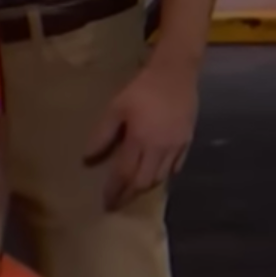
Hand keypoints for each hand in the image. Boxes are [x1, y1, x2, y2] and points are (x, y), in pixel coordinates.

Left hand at [84, 57, 199, 211]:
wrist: (175, 73)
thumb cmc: (142, 89)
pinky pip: (176, 166)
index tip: (106, 202)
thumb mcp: (116, 108)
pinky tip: (156, 173)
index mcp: (140, 141)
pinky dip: (164, 175)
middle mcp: (160, 149)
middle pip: (144, 182)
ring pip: (161, 177)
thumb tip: (88, 159)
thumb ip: (102, 135)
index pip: (124, 175)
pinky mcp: (187, 140)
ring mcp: (176, 146)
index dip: (114, 191)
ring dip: (146, 186)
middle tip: (119, 201)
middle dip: (130, 195)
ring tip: (135, 189)